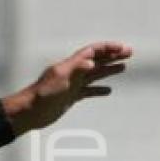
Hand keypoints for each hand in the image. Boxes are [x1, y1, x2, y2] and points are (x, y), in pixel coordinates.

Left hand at [2, 41, 133, 134]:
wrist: (29, 112)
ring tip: (123, 67)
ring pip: (94, 75)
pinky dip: (98, 89)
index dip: (107, 48)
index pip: (92, 52)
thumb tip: (92, 61)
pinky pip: (88, 91)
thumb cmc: (41, 96)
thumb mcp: (60, 80)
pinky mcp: (70, 97)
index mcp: (70, 65)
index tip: (122, 48)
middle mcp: (72, 72)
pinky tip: (108, 91)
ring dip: (108, 70)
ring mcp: (71, 85)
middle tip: (129, 53)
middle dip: (112, 56)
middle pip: (96, 61)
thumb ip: (76, 70)